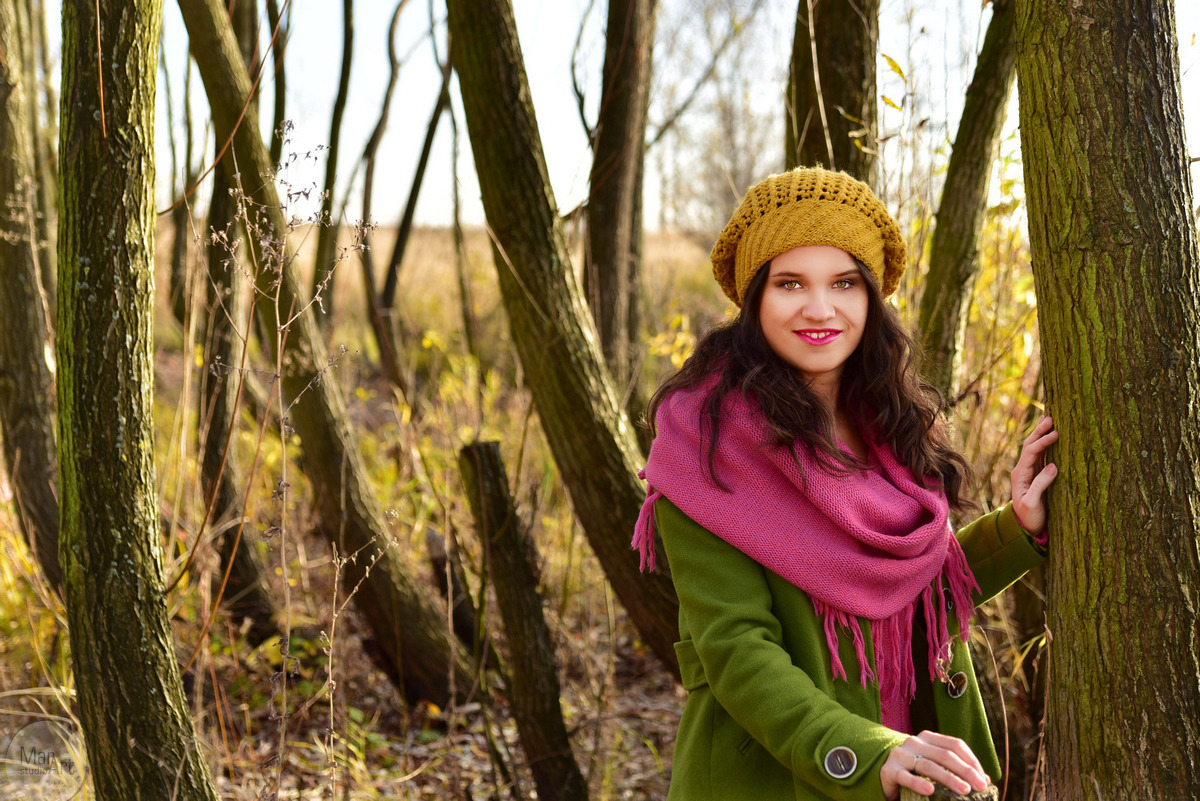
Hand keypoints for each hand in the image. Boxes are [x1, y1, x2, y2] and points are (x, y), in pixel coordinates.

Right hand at [880, 731, 989, 798]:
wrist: (883, 772)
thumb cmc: (915, 770)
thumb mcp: (935, 764)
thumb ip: (956, 769)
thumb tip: (985, 779)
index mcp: (928, 738)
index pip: (955, 744)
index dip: (972, 761)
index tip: (984, 779)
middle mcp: (915, 742)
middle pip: (945, 755)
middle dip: (965, 771)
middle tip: (979, 787)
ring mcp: (901, 755)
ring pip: (928, 765)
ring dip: (949, 778)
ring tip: (964, 791)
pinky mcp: (889, 769)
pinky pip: (905, 776)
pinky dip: (918, 783)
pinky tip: (929, 790)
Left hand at [1010, 416, 1058, 535]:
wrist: (1025, 528)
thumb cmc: (1029, 517)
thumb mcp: (1033, 503)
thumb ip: (1040, 485)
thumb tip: (1053, 466)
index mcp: (1019, 474)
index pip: (1030, 452)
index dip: (1042, 441)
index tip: (1056, 434)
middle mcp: (1023, 469)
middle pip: (1030, 445)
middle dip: (1039, 431)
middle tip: (1051, 417)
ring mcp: (1030, 471)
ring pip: (1035, 448)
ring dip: (1042, 434)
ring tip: (1051, 420)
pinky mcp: (1037, 475)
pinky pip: (1042, 456)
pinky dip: (1047, 445)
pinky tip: (1053, 436)